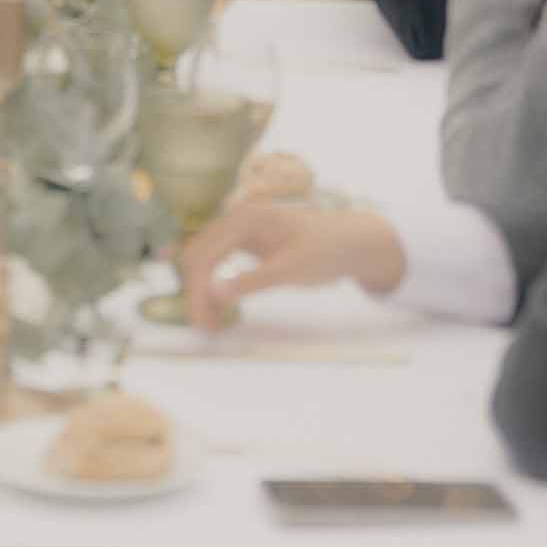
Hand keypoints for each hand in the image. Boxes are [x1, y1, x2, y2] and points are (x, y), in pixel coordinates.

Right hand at [180, 201, 406, 329]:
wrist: (350, 242)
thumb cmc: (325, 251)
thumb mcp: (292, 270)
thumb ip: (252, 280)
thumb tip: (214, 294)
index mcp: (245, 219)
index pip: (205, 255)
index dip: (197, 290)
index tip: (202, 323)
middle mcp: (237, 219)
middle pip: (199, 256)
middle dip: (197, 292)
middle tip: (206, 328)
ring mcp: (240, 229)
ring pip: (205, 259)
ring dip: (203, 290)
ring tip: (213, 323)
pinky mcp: (246, 241)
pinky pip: (219, 261)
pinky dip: (215, 284)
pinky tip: (221, 306)